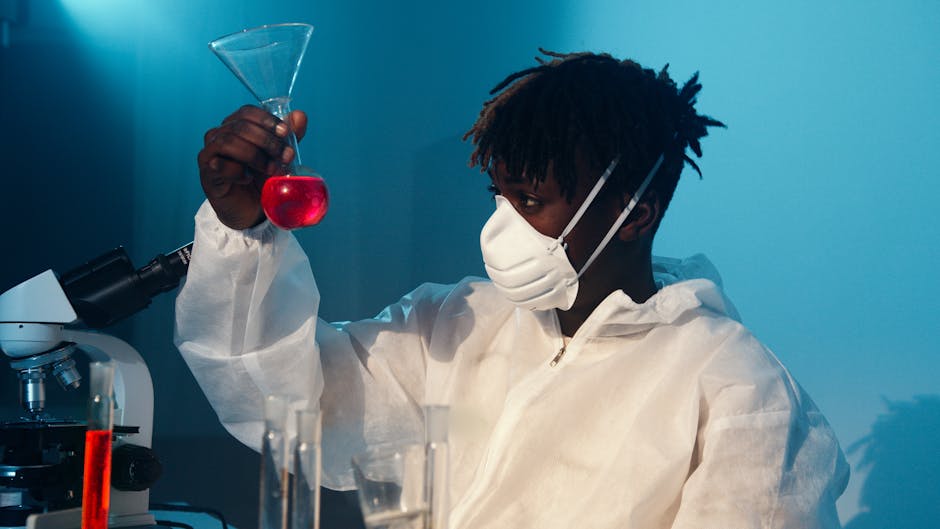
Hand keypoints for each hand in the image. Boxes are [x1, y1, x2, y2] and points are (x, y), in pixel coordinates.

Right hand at [197, 106, 307, 228]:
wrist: (251, 210)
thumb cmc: (261, 179)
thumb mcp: (279, 156)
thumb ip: (288, 136)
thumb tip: (300, 115)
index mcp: (235, 126)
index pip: (246, 112)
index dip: (267, 120)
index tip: (285, 133)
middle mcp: (219, 136)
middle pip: (240, 126)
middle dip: (267, 141)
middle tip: (286, 156)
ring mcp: (210, 154)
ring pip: (228, 142)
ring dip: (254, 155)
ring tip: (271, 169)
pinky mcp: (207, 174)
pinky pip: (218, 164)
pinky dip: (237, 171)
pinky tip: (248, 178)